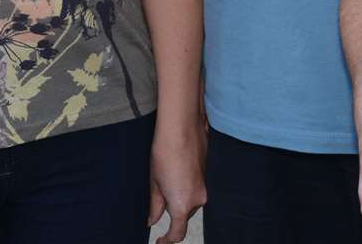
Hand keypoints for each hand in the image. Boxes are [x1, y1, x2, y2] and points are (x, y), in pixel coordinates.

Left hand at [147, 121, 205, 242]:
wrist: (180, 128)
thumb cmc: (164, 153)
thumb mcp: (154, 183)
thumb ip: (155, 206)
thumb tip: (153, 220)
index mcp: (182, 205)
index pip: (178, 233)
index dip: (168, 241)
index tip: (160, 241)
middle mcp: (197, 199)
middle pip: (184, 215)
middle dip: (172, 211)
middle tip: (158, 195)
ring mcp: (204, 187)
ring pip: (191, 202)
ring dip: (180, 197)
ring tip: (166, 177)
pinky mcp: (207, 175)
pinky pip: (196, 189)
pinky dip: (186, 186)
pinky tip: (176, 171)